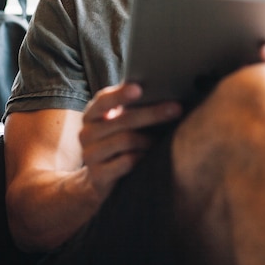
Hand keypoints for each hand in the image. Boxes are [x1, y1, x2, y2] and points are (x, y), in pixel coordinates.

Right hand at [79, 82, 181, 202]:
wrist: (101, 178)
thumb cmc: (117, 140)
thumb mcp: (119, 121)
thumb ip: (131, 105)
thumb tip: (161, 86)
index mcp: (92, 114)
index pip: (104, 100)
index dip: (120, 94)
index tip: (139, 89)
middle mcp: (87, 133)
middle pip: (124, 120)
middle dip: (153, 113)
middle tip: (176, 109)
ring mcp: (90, 155)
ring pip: (126, 140)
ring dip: (148, 140)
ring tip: (160, 140)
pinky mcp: (98, 176)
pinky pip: (126, 162)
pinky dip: (142, 158)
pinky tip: (148, 157)